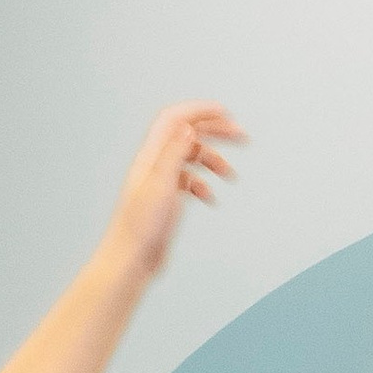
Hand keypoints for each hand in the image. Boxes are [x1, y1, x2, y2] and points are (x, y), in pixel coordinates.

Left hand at [106, 102, 243, 279]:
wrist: (130, 262)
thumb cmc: (139, 229)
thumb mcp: (161, 184)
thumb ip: (174, 153)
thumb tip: (188, 127)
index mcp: (151, 157)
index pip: (175, 119)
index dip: (200, 110)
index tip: (225, 113)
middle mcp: (155, 166)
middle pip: (188, 136)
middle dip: (216, 132)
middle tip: (241, 137)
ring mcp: (161, 182)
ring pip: (192, 160)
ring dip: (215, 161)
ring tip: (230, 174)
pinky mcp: (166, 200)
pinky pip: (190, 182)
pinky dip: (204, 185)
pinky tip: (210, 197)